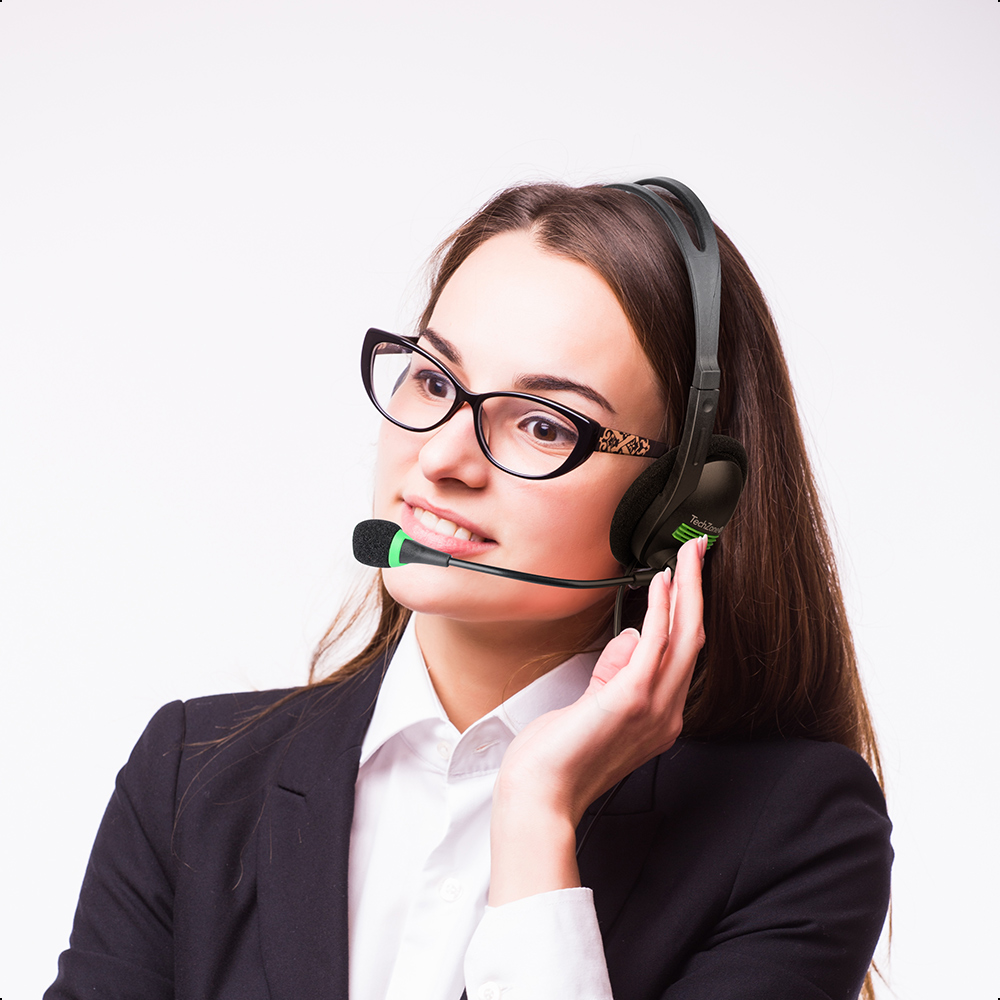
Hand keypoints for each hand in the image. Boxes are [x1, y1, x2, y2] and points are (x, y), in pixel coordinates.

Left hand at [488, 534, 706, 904]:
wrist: (541, 793)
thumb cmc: (559, 754)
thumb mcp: (593, 703)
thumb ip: (616, 671)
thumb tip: (635, 635)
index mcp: (660, 715)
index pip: (684, 654)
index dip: (689, 611)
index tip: (688, 577)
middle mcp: (666, 711)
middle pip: (694, 639)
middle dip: (698, 590)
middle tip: (698, 550)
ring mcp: (653, 707)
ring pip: (684, 637)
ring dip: (687, 590)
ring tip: (687, 556)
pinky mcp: (630, 698)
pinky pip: (656, 645)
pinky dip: (662, 610)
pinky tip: (663, 584)